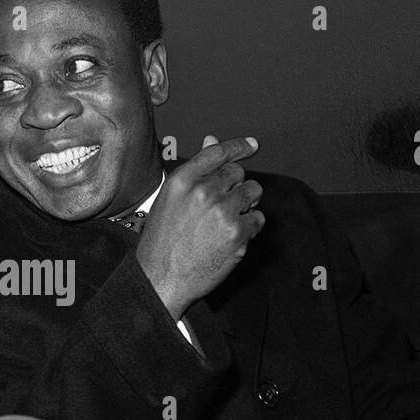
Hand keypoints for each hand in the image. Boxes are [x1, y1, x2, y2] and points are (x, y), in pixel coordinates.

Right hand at [136, 135, 264, 319]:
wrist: (161, 279)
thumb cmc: (161, 242)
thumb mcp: (170, 200)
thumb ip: (195, 171)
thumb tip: (212, 140)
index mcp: (182, 180)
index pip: (218, 152)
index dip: (238, 147)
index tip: (252, 145)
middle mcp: (203, 191)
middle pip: (238, 173)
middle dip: (236, 186)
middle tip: (224, 205)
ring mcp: (223, 211)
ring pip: (253, 192)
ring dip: (246, 204)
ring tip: (228, 220)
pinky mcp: (238, 233)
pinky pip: (258, 219)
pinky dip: (250, 228)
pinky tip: (230, 238)